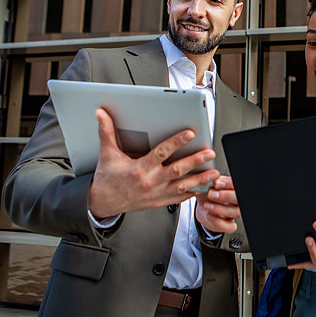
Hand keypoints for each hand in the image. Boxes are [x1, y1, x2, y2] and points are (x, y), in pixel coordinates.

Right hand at [88, 108, 219, 218]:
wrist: (102, 203)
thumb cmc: (107, 178)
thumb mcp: (107, 154)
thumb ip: (106, 132)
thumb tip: (101, 114)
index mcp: (139, 169)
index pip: (161, 153)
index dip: (176, 142)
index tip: (190, 133)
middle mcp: (150, 182)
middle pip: (177, 170)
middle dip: (195, 161)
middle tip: (210, 153)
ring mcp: (156, 194)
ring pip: (182, 186)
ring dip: (200, 179)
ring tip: (214, 172)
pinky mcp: (159, 202)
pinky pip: (179, 198)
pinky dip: (193, 193)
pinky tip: (204, 187)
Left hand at [195, 176, 239, 233]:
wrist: (202, 207)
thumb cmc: (207, 194)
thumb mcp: (207, 184)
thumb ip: (211, 180)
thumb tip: (212, 176)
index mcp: (232, 189)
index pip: (236, 186)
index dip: (228, 184)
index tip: (216, 183)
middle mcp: (235, 201)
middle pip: (239, 199)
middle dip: (225, 196)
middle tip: (211, 193)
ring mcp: (233, 213)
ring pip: (236, 212)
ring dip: (220, 208)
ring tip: (206, 204)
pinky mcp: (228, 224)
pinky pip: (230, 226)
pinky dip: (218, 222)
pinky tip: (209, 215)